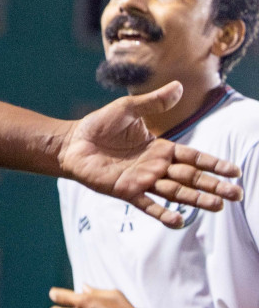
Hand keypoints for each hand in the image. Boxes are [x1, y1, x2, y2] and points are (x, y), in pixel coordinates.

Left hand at [59, 81, 241, 226]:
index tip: (235, 172)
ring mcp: (142, 180)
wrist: (71, 142)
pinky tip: (178, 221)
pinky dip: (162, 213)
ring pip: (174, 192)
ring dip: (196, 199)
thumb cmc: (99, 125)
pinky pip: (147, 204)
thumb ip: (153, 101)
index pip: (194, 157)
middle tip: (236, 194)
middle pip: (190, 178)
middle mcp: (156, 167)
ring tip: (217, 206)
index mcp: (161, 148)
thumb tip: (178, 86)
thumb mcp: (128, 108)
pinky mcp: (125, 190)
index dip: (213, 164)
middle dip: (213, 185)